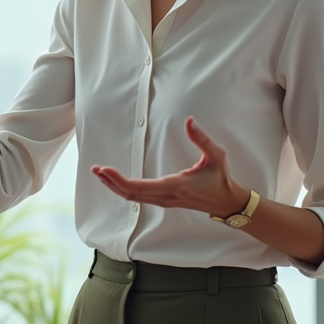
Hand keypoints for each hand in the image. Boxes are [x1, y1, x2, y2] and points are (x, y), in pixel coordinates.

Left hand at [92, 117, 248, 216]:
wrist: (228, 202)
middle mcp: (166, 196)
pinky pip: (139, 198)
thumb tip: (189, 121)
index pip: (140, 187)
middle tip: (95, 169)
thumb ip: (202, 139)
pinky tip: (116, 182)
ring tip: (101, 174)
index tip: (105, 170)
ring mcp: (165, 201)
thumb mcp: (217, 156)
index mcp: (175, 185)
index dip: (119, 179)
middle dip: (111, 182)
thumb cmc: (221, 178)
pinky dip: (124, 190)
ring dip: (115, 186)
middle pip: (131, 194)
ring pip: (133, 198)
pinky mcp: (165, 201)